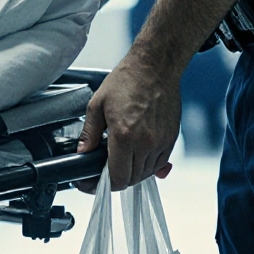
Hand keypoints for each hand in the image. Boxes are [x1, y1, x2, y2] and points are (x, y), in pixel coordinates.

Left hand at [76, 52, 180, 190]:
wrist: (155, 67)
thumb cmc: (127, 81)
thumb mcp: (97, 104)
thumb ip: (90, 133)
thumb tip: (83, 152)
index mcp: (124, 136)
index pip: (117, 178)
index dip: (102, 186)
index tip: (94, 183)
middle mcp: (145, 143)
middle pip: (132, 180)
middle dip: (116, 180)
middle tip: (103, 172)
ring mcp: (161, 142)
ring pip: (146, 174)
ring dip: (132, 173)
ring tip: (120, 161)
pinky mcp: (171, 138)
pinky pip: (159, 163)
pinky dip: (147, 165)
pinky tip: (137, 154)